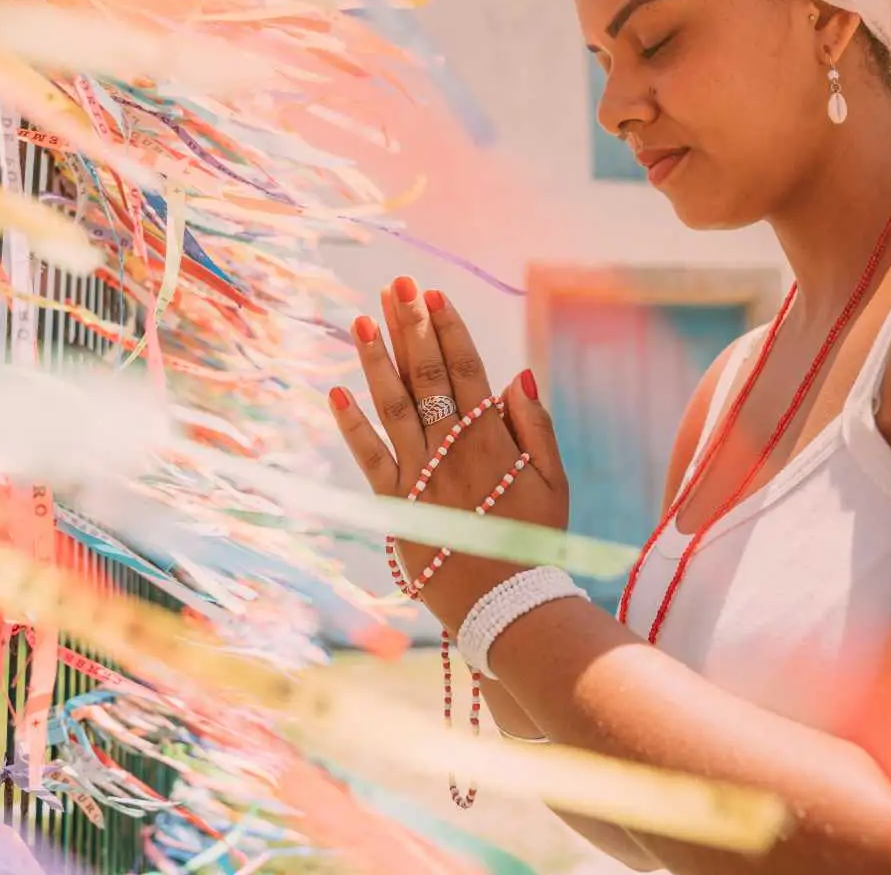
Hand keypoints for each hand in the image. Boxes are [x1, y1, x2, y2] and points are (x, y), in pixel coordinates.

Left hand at [327, 276, 569, 634]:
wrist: (505, 604)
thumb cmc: (536, 543)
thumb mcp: (554, 483)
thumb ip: (536, 427)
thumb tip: (517, 374)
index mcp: (493, 439)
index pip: (466, 370)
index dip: (448, 330)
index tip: (432, 294)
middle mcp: (452, 449)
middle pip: (426, 376)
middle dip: (410, 327)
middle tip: (396, 285)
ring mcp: (420, 476)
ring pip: (393, 405)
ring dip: (376, 359)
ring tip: (362, 318)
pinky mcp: (396, 505)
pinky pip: (368, 457)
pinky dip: (351, 424)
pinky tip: (335, 389)